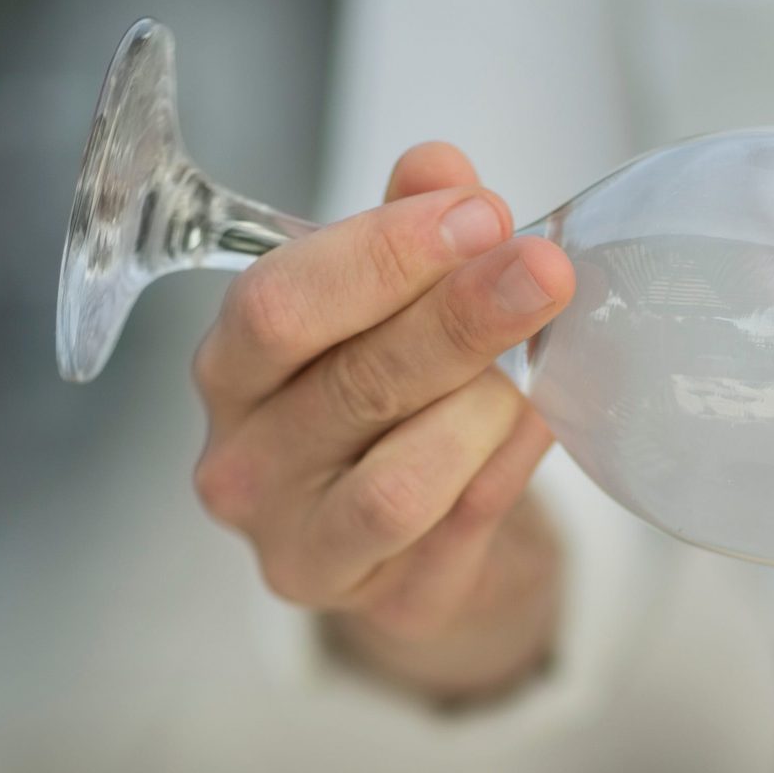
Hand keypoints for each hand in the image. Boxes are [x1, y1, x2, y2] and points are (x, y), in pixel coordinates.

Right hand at [190, 143, 574, 702]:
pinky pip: (460, 532)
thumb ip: (405, 228)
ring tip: (529, 372)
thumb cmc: (380, 397)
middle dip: (460, 316)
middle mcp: (243, 469)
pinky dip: (510, 468)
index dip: (382, 255)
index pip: (277, 306)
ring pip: (404, 481)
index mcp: (230, 373)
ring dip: (484, 409)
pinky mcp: (383, 605)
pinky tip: (542, 422)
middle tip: (543, 269)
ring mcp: (303, 548)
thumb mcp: (382, 300)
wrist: (412, 530)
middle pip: (353, 385)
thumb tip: (438, 167)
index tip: (477, 212)